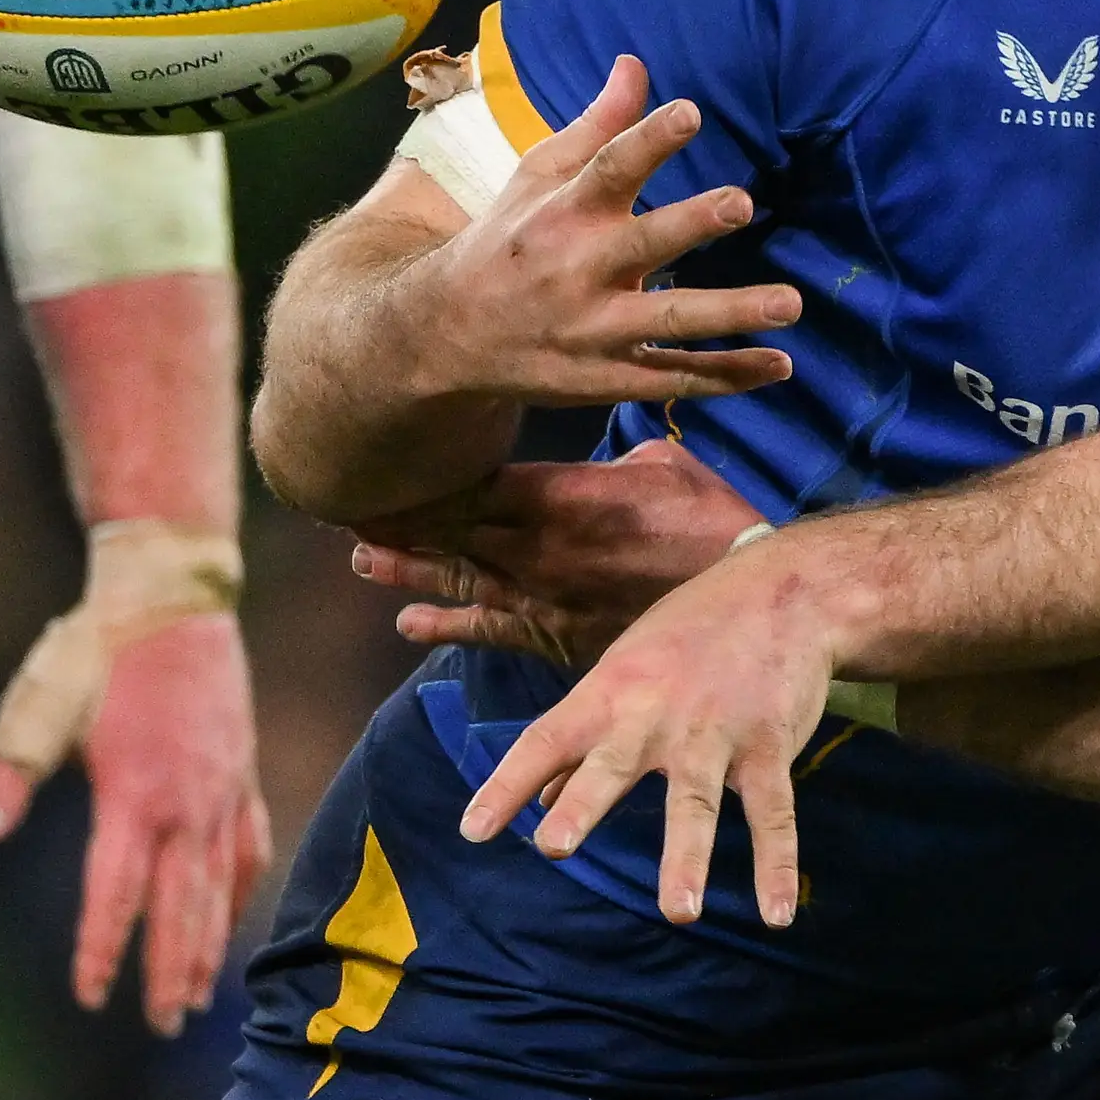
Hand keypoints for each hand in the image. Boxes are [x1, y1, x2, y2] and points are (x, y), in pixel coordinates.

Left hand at [0, 606, 272, 1029]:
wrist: (172, 598)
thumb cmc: (97, 652)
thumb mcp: (41, 706)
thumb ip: (12, 773)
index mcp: (132, 795)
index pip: (117, 895)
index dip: (103, 950)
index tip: (92, 997)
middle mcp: (186, 804)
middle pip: (181, 908)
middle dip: (170, 973)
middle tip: (164, 1027)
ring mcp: (222, 790)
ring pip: (219, 886)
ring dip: (208, 945)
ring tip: (200, 996)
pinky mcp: (241, 771)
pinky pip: (250, 844)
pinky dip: (243, 888)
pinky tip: (235, 915)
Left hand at [352, 441, 763, 658]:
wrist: (749, 604)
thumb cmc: (715, 521)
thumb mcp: (664, 464)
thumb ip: (616, 462)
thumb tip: (605, 464)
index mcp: (560, 497)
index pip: (472, 486)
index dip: (424, 481)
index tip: (383, 469)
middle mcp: (538, 550)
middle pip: (452, 532)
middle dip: (401, 521)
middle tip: (351, 508)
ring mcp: (546, 597)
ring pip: (462, 579)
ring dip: (408, 568)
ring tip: (362, 558)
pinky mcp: (561, 637)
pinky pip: (494, 631)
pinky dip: (450, 625)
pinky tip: (412, 623)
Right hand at [398, 56, 800, 409]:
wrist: (447, 334)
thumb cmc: (508, 240)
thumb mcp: (538, 176)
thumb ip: (596, 126)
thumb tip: (636, 63)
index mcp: (565, 212)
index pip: (608, 168)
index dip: (648, 139)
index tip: (690, 112)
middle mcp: (581, 270)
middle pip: (644, 243)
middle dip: (693, 223)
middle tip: (743, 202)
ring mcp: (597, 330)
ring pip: (670, 321)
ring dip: (732, 312)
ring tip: (792, 303)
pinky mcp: (608, 378)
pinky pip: (674, 377)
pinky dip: (727, 375)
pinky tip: (779, 365)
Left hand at [454, 549, 839, 927]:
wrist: (784, 591)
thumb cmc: (691, 631)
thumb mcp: (624, 671)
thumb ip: (583, 739)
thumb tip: (541, 801)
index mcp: (611, 693)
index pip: (546, 740)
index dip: (508, 784)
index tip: (473, 830)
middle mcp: (656, 714)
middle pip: (613, 764)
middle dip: (584, 804)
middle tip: (554, 847)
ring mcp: (716, 732)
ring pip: (695, 798)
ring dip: (688, 856)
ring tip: (679, 911)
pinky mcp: (769, 746)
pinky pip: (773, 812)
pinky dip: (776, 863)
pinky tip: (776, 913)